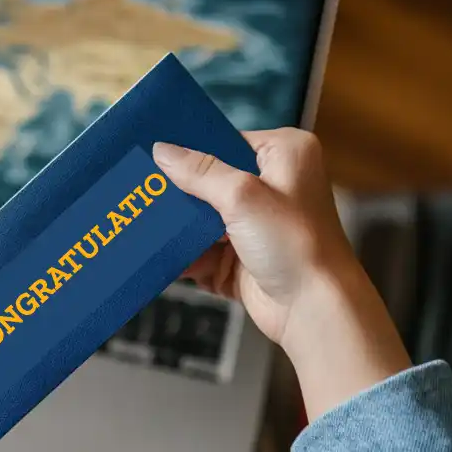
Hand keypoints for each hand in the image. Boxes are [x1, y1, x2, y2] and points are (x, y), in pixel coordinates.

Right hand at [152, 129, 411, 419]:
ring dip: (177, 227)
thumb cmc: (296, 245)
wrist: (312, 309)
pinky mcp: (242, 257)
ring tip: (139, 223)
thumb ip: (200, 172)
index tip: (152, 153)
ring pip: (202, 218)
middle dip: (178, 192)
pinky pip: (202, 250)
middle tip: (139, 189)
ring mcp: (256, 225)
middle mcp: (273, 187)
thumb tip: (162, 150)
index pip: (227, 142)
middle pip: (210, 181)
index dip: (191, 149)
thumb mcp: (242, 196)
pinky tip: (157, 256)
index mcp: (286, 155)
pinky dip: (184, 255)